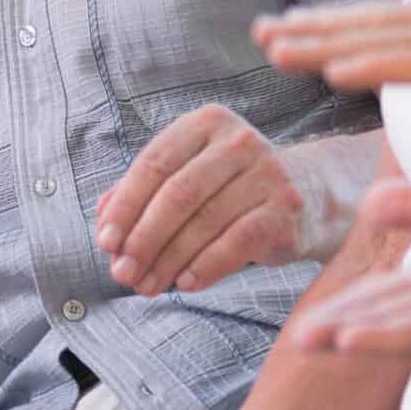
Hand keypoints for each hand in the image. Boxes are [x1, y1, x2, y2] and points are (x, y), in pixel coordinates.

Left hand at [96, 105, 302, 294]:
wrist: (309, 193)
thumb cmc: (232, 187)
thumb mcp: (188, 176)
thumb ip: (143, 191)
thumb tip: (102, 218)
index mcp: (206, 123)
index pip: (154, 163)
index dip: (125, 206)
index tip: (105, 242)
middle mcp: (239, 141)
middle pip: (178, 194)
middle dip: (143, 238)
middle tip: (122, 273)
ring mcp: (267, 173)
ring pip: (205, 221)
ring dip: (169, 260)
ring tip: (146, 286)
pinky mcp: (286, 208)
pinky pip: (238, 242)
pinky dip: (206, 266)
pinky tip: (185, 283)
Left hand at [253, 0, 410, 126]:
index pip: (397, 18)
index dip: (345, 21)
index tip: (302, 24)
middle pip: (373, 23)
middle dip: (313, 28)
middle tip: (258, 31)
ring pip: (379, 41)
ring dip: (322, 45)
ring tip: (273, 50)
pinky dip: (369, 65)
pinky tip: (332, 71)